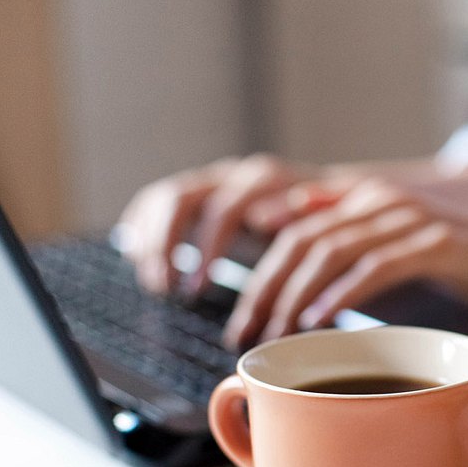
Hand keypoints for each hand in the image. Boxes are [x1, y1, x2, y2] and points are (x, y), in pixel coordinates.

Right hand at [118, 154, 321, 294]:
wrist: (332, 203)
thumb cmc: (332, 225)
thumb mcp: (329, 224)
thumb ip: (312, 213)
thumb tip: (278, 214)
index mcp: (264, 180)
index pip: (222, 208)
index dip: (206, 247)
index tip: (197, 287)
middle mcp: (232, 176)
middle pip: (182, 200)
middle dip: (167, 245)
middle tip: (166, 290)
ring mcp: (211, 183)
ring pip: (164, 200)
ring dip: (152, 241)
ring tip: (155, 284)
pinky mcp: (196, 195)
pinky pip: (155, 201)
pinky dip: (142, 226)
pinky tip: (135, 255)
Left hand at [223, 177, 467, 349]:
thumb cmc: (465, 263)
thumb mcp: (399, 248)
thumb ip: (352, 241)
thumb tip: (295, 239)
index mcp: (365, 198)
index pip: (292, 228)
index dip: (259, 273)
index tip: (244, 318)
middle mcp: (380, 199)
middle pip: (301, 240)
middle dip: (265, 290)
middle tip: (247, 333)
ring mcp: (407, 218)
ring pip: (329, 251)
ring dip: (295, 296)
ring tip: (277, 333)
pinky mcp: (435, 242)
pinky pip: (374, 266)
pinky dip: (341, 294)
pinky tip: (319, 319)